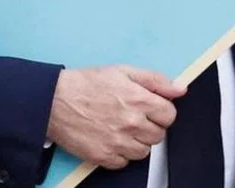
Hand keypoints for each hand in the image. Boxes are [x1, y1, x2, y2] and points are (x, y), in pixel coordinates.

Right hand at [46, 65, 185, 168]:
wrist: (55, 100)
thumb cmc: (87, 84)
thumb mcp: (124, 71)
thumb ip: (156, 80)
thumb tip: (180, 88)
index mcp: (139, 100)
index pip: (169, 115)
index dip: (161, 111)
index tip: (152, 108)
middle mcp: (131, 123)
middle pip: (158, 135)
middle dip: (150, 126)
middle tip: (134, 117)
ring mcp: (117, 142)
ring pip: (143, 151)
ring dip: (137, 141)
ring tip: (122, 128)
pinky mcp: (103, 156)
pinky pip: (124, 162)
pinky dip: (120, 153)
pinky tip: (111, 138)